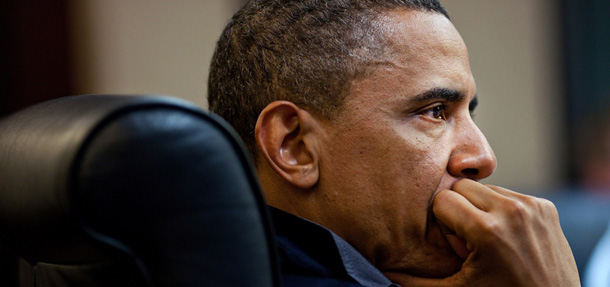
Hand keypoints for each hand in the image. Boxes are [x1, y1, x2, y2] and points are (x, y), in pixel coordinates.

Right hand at [385, 179, 579, 286]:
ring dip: (478, 208)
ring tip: (486, 240)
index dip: (440, 222)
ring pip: (484, 188)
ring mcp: (532, 207)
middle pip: (461, 188)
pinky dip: (501, 211)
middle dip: (456, 210)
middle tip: (466, 240)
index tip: (452, 243)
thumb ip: (413, 280)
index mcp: (487, 231)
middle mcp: (511, 212)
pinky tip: (505, 237)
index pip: (442, 200)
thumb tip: (381, 268)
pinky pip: (509, 195)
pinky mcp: (546, 207)